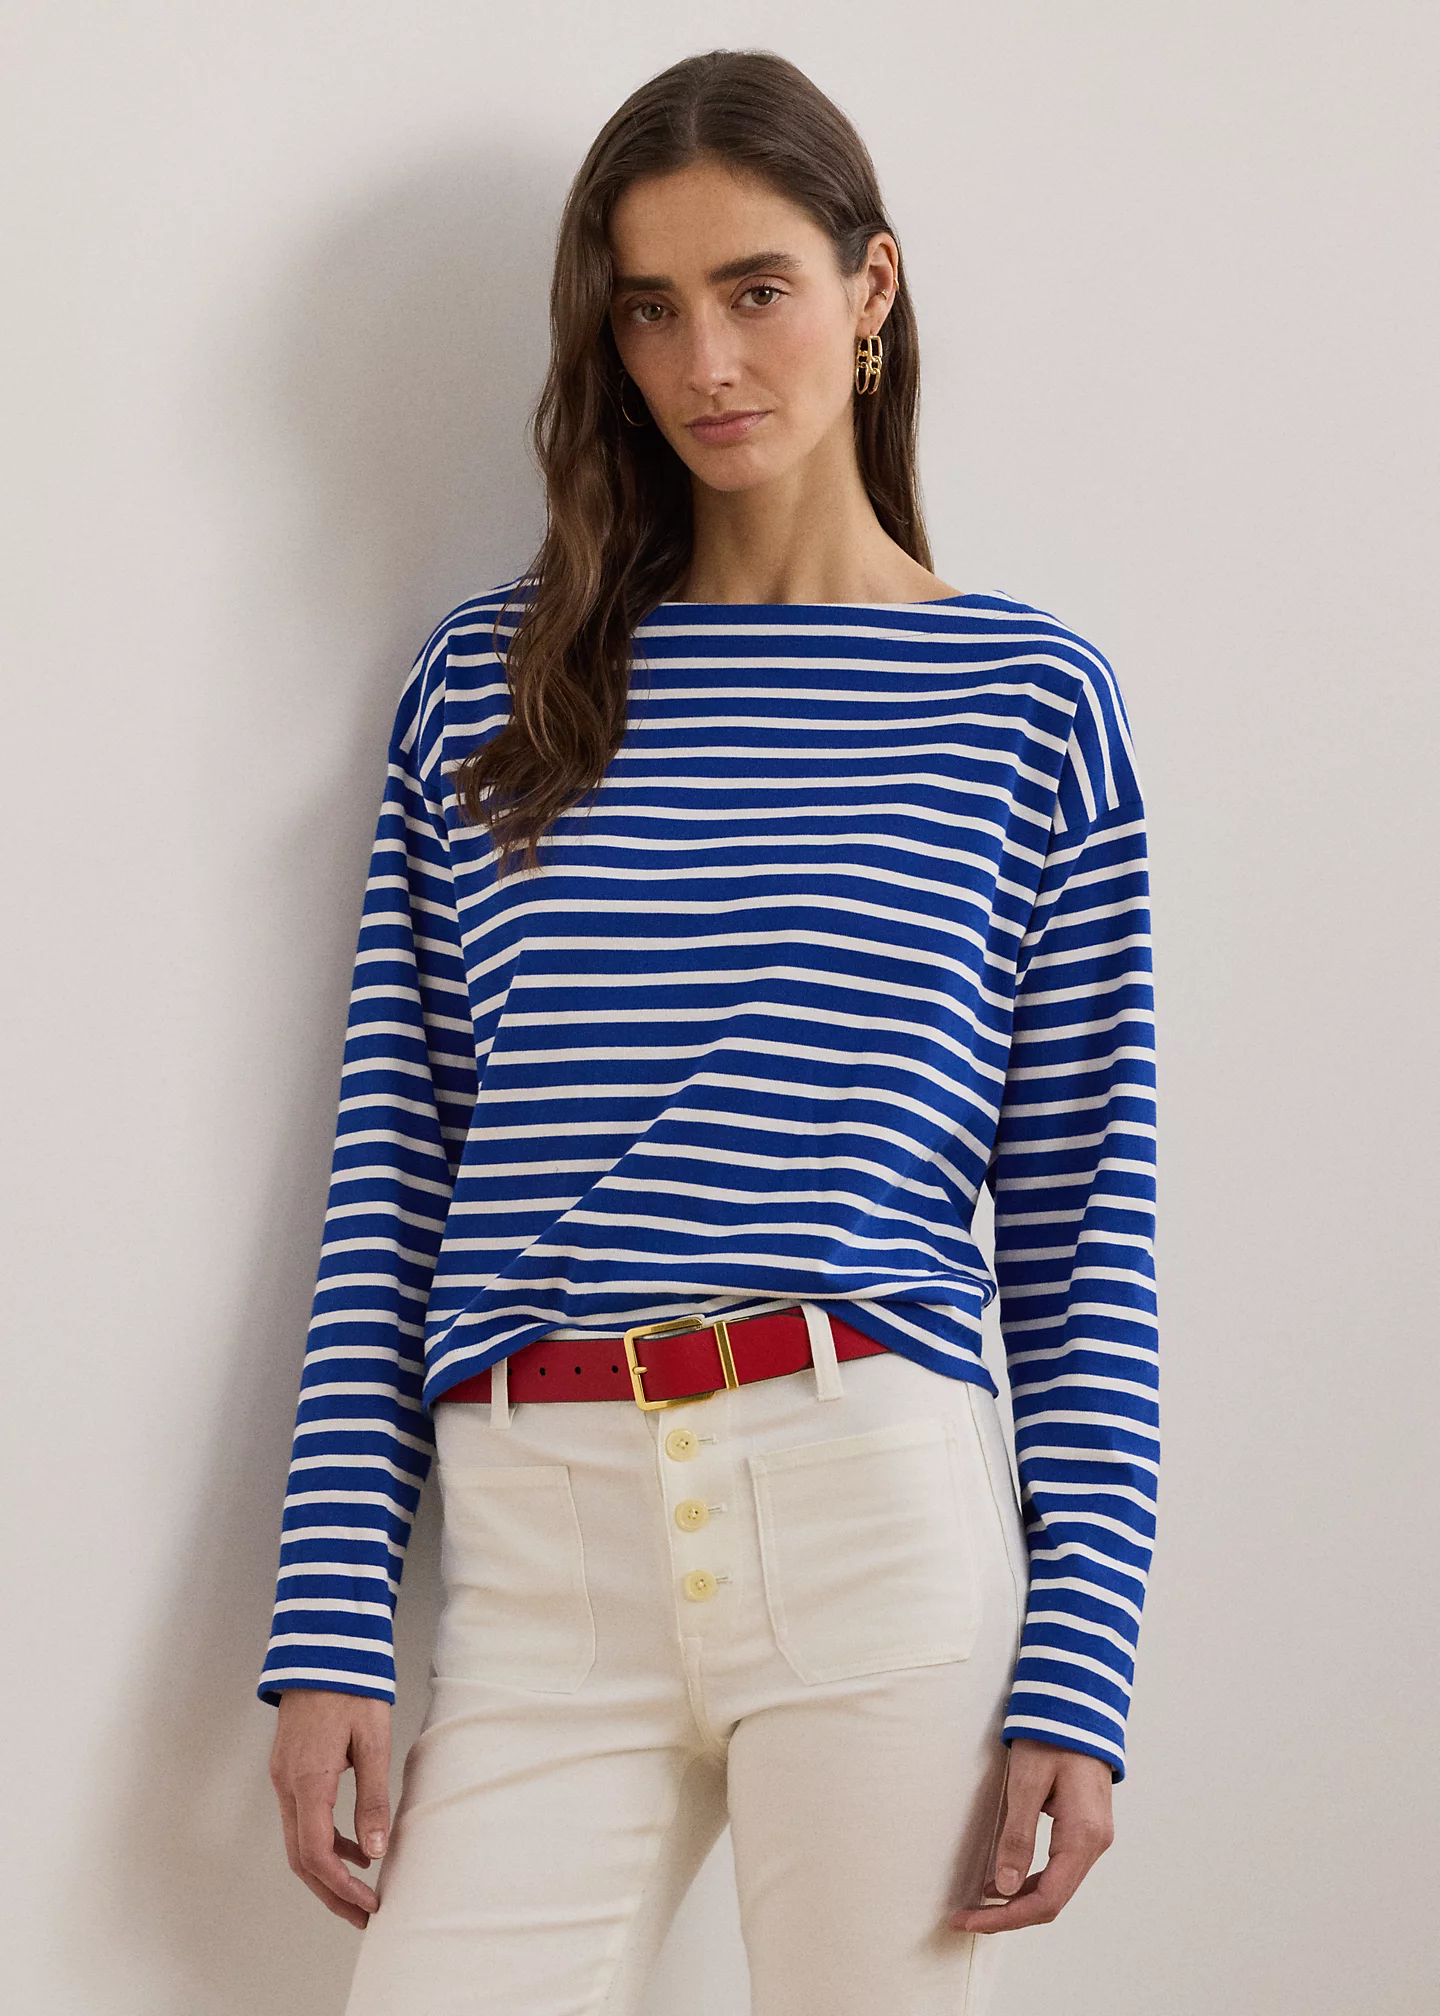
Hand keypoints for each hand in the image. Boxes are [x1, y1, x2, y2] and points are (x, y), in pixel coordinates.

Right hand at [269, 1688, 392, 1927]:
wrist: (322, 1646)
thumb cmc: (351, 1688)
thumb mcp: (372, 1741)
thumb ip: (372, 1799)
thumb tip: (375, 1852)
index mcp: (308, 1781)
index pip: (317, 1855)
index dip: (342, 1887)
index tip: (369, 1904)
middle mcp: (287, 1784)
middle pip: (301, 1859)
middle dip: (331, 1892)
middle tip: (363, 1915)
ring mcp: (282, 1777)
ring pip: (297, 1842)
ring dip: (326, 1871)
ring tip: (362, 1890)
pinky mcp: (288, 1769)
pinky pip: (301, 1819)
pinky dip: (323, 1841)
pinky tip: (354, 1845)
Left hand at [949, 1739, 1114, 1933]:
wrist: (1077, 1704)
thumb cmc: (1050, 1736)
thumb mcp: (1027, 1782)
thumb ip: (1018, 1836)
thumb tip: (1006, 1889)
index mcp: (1083, 1836)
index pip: (1046, 1900)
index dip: (1006, 1918)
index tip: (969, 1920)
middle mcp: (1095, 1844)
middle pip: (1052, 1900)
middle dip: (1007, 1914)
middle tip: (965, 1916)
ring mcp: (1093, 1838)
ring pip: (1056, 1887)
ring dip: (1018, 1901)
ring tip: (978, 1904)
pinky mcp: (1085, 1829)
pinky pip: (1059, 1869)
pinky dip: (1031, 1881)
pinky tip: (1004, 1881)